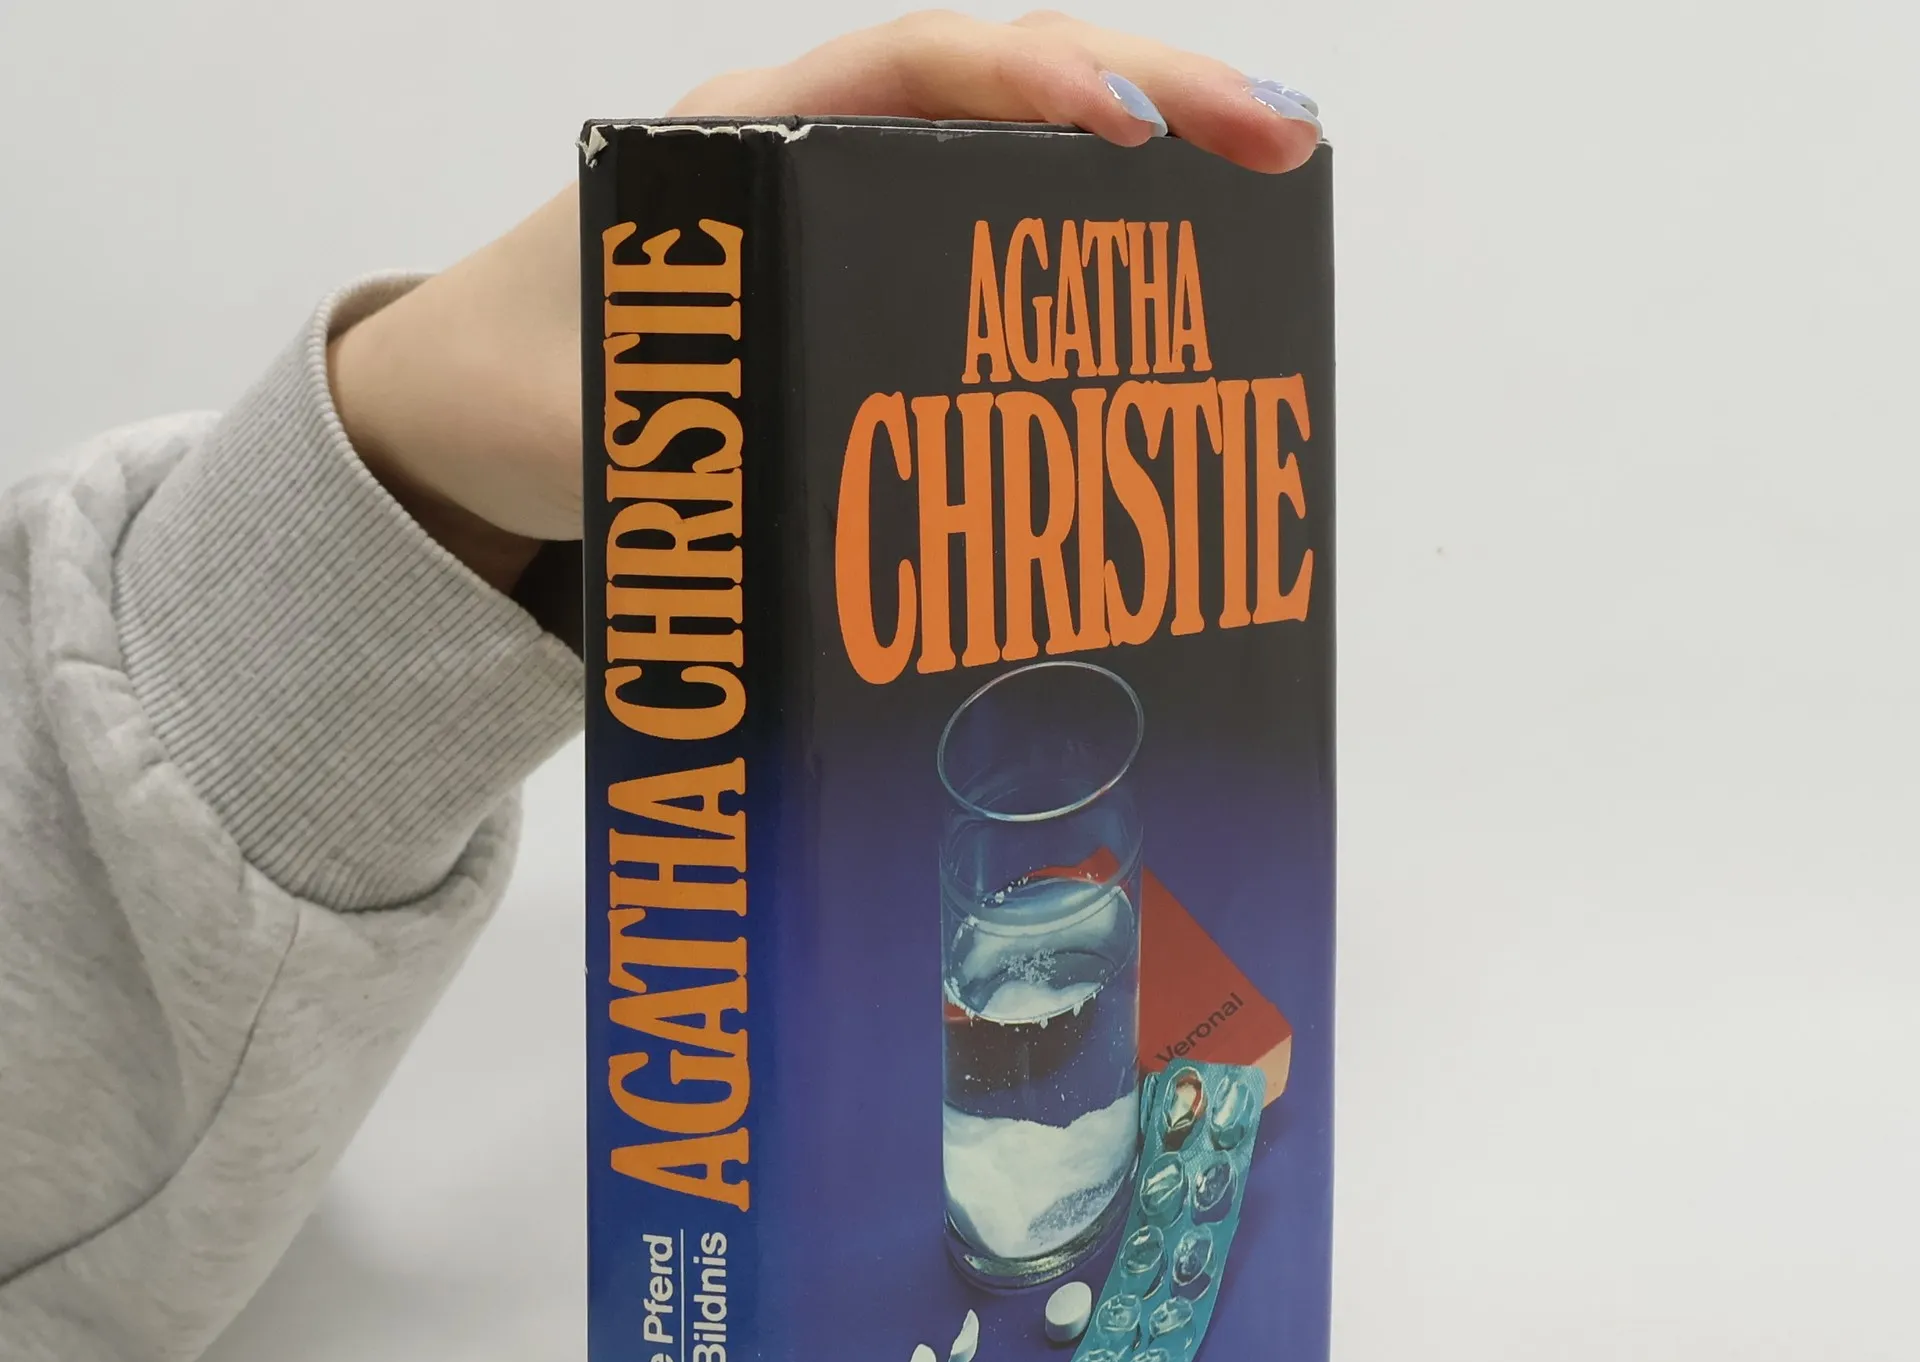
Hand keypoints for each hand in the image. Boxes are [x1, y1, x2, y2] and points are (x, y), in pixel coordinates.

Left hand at [328, 13, 1322, 591]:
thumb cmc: (501, 392)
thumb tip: (808, 489)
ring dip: (1139, 161)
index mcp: (738, 139)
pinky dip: (1075, 244)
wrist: (448, 414)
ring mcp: (834, 209)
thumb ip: (680, 438)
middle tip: (1287, 141)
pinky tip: (1160, 276)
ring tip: (1267, 182)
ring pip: (1008, 152)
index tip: (1132, 126)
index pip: (912, 69)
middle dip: (1151, 96)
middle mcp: (802, 149)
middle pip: (1001, 84)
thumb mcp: (579, 416)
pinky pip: (982, 232)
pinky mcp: (847, 277)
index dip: (1033, 82)